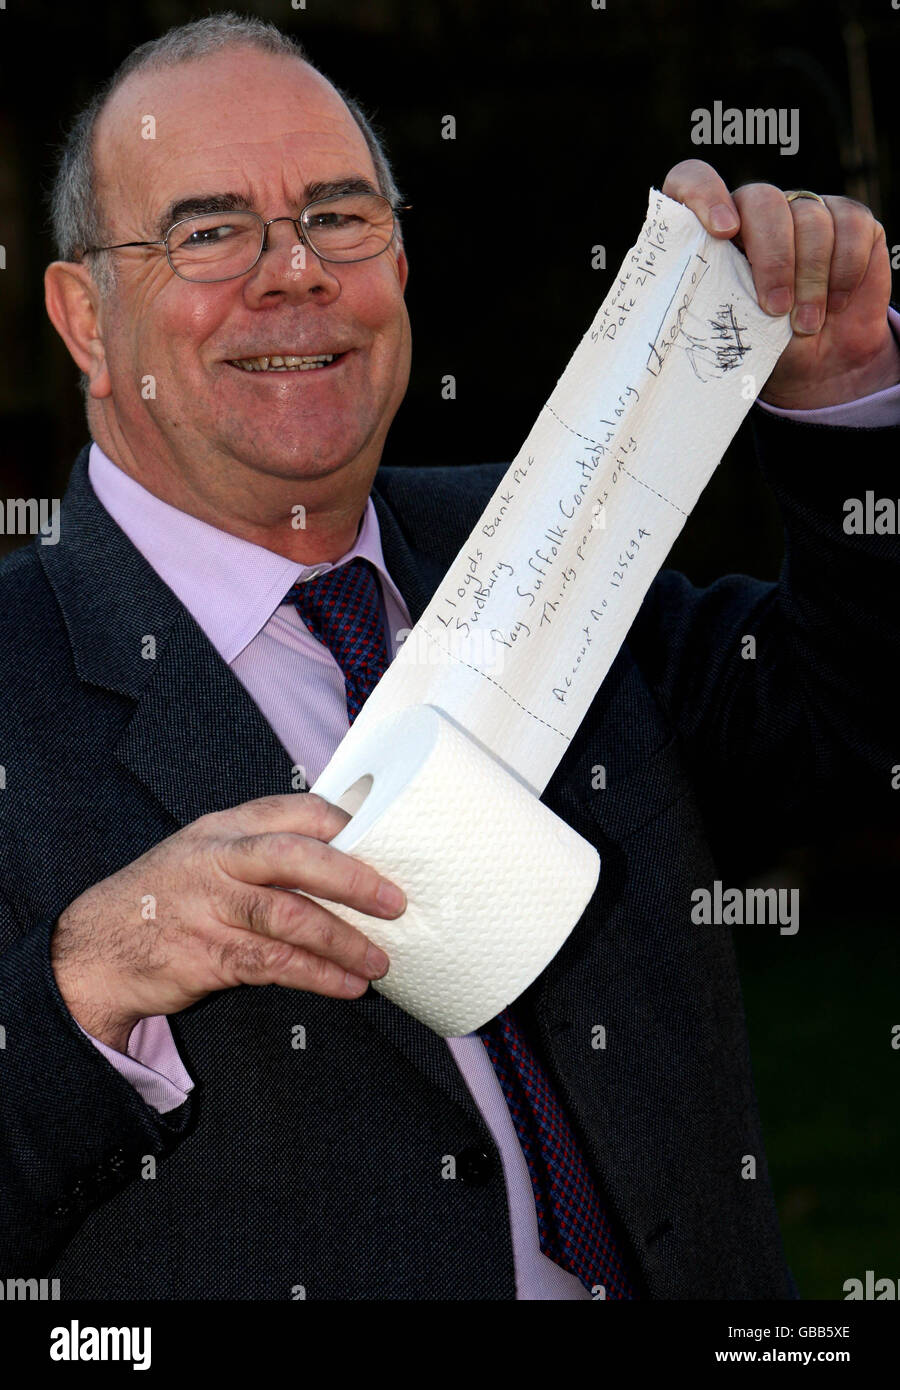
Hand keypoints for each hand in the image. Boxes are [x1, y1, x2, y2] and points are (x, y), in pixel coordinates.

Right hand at [51, 793, 404, 1051]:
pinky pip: (274, 964)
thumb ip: (263, 854)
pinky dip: (317, 976)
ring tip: (379, 960)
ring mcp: (210, 906)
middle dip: (353, 880)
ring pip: (290, 916)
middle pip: (297, 857)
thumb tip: (345, 866)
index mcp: (225, 827)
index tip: (387, 844)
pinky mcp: (207, 954)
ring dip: (343, 941)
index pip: (296, 811)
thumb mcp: (208, 855)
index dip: (347, 825)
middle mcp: (218, 858)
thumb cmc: (167, 900)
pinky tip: (346, 985)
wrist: (96, 949)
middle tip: (395, 902)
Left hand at [661, 158, 899, 408]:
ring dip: (811, 278)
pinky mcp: (848, 218)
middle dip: (772, 258)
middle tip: (774, 308)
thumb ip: (712, 305)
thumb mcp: (729, 332)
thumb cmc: (763, 346)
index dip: (704, 194)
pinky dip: (845, 270)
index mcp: (710, 232)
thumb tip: (699, 303)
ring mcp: (804, 209)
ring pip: (809, 217)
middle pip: (761, 200)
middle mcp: (755, 210)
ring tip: (805, 324)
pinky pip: (850, 225)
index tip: (723, 231)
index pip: (691, 181)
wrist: (821, 362)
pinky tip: (836, 303)